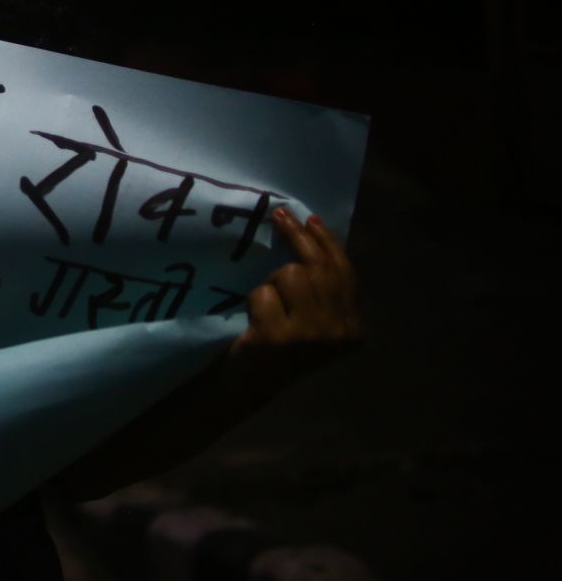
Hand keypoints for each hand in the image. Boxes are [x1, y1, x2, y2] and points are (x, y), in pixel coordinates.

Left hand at [228, 206, 361, 385]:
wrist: (248, 387)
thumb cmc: (279, 347)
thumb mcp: (314, 322)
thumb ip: (323, 290)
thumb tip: (314, 234)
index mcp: (353, 330)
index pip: (345, 273)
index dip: (327, 242)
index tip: (310, 218)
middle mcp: (338, 333)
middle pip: (319, 268)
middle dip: (297, 236)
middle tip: (280, 215)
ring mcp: (310, 336)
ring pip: (290, 275)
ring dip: (271, 281)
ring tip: (267, 304)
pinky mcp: (278, 337)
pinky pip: (263, 293)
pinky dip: (253, 300)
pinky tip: (254, 321)